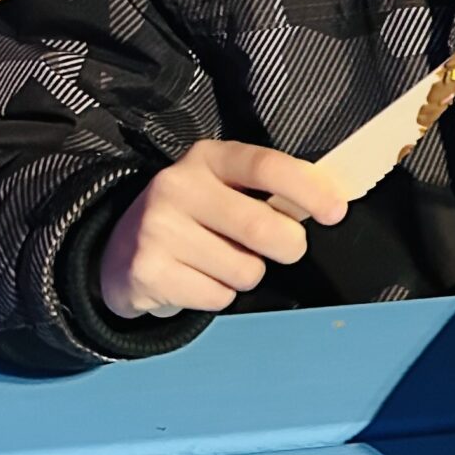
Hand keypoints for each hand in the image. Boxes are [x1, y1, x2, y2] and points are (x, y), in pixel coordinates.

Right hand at [98, 141, 347, 320]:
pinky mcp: (147, 271)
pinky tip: (196, 278)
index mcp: (208, 158)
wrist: (119, 251)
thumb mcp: (226, 187)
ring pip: (245, 270)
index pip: (266, 166)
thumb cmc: (195, 217)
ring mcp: (158, 229)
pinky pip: (218, 297)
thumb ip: (272, 190)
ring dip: (247, 274)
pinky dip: (219, 295)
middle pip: (262, 228)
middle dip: (289, 246)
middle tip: (285, 248)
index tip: (335, 211)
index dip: (308, 190)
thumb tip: (330, 203)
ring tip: (221, 260)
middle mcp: (178, 186)